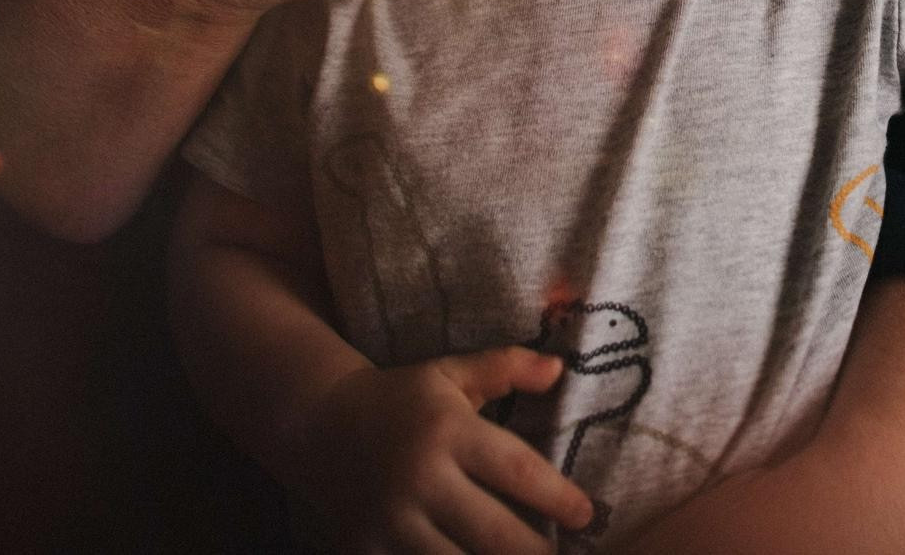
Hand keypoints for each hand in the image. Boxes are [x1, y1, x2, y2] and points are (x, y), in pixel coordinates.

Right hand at [296, 346, 594, 554]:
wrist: (318, 422)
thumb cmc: (400, 399)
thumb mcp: (449, 373)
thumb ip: (505, 367)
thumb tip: (559, 368)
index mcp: (447, 432)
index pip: (518, 471)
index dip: (559, 498)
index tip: (586, 515)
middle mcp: (420, 479)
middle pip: (496, 534)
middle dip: (537, 553)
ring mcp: (390, 521)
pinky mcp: (364, 550)